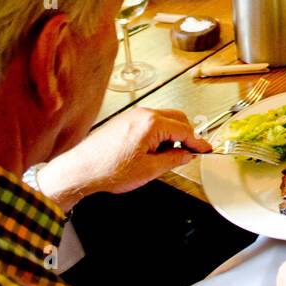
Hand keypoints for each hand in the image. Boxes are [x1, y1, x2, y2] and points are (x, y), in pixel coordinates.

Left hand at [36, 108, 211, 210]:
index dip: (198, 142)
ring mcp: (132, 116)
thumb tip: (185, 155)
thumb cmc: (107, 169)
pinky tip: (151, 152)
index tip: (205, 148)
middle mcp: (143, 114)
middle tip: (188, 153)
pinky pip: (149, 122)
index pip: (184, 130)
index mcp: (152, 124)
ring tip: (163, 157)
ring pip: (163, 119)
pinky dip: (157, 134)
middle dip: (185, 136)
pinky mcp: (124, 121)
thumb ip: (173, 160)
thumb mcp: (149, 170)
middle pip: (177, 119)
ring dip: (170, 135)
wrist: (80, 169)